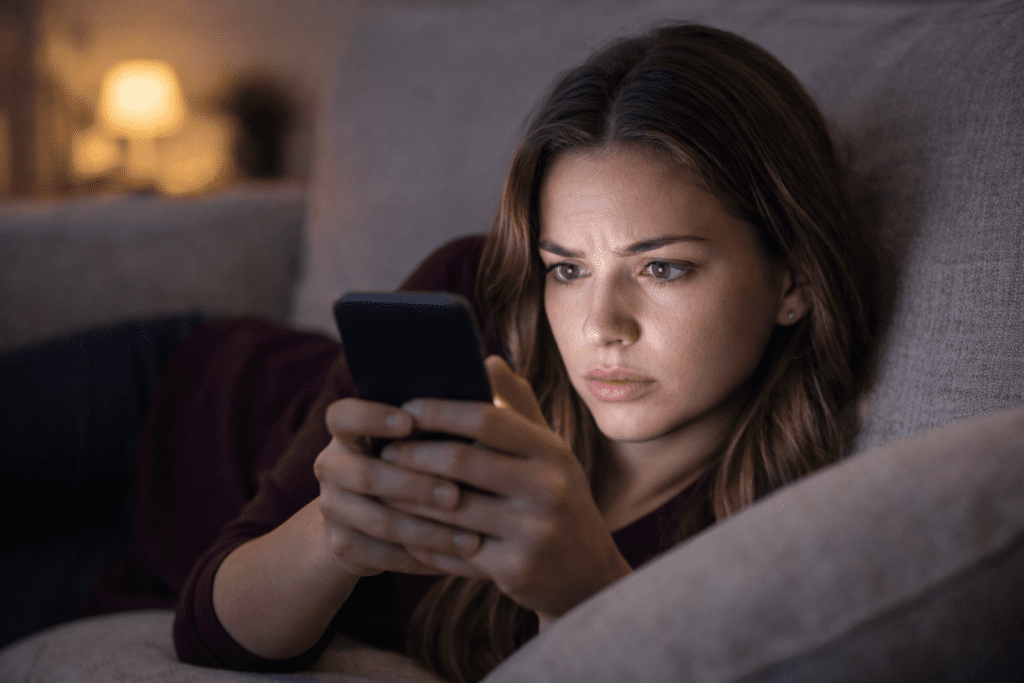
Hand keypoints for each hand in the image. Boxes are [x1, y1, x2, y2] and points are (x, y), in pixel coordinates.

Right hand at [313, 398, 482, 577]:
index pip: (343, 416)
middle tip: (456, 495)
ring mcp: (333, 508)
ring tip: (471, 538)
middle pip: (365, 475)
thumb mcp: (423, 434)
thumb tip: (495, 368)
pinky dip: (425, 559)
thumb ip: (448, 408)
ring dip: (428, 531)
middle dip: (415, 486)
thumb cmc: (417, 462)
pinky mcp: (344, 546)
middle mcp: (332, 466)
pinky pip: (384, 556)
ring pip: (379, 521)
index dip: (371, 417)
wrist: (371, 522)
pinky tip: (460, 560)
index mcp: (348, 432)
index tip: (410, 421)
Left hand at [381, 356, 632, 620]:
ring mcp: (533, 531)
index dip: (440, 411)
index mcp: (552, 450)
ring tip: (383, 486)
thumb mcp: (550, 451)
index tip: (406, 408)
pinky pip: (451, 549)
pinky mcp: (514, 569)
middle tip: (385, 451)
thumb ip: (518, 406)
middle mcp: (547, 488)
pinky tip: (402, 527)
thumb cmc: (557, 499)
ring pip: (448, 507)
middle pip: (460, 461)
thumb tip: (486, 359)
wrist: (587, 574)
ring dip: (407, 497)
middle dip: (413, 454)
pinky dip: (421, 538)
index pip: (487, 419)